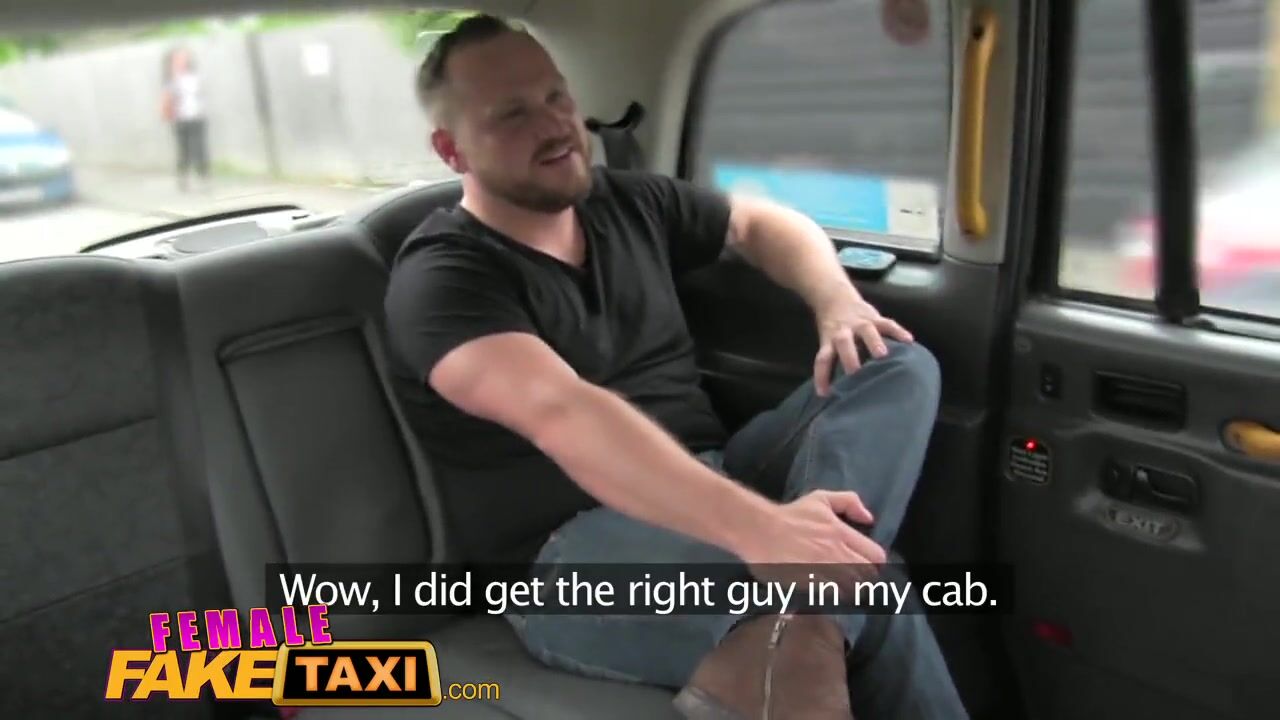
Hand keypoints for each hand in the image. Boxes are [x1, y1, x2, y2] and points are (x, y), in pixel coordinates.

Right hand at [735, 490, 886, 593]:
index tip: (867, 563)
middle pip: (866, 576)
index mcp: (841, 533)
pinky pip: (830, 597)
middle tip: (856, 577)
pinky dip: (832, 597)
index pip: (875, 556)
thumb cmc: (791, 515)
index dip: (874, 561)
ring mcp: (821, 572)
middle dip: (865, 578)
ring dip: (849, 589)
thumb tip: (869, 519)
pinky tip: (826, 592)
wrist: (759, 529)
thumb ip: (849, 502)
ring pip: (850, 589)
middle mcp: (835, 554)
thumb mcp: (821, 498)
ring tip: (841, 586)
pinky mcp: (807, 585)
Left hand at [813, 285, 912, 394]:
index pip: (823, 359)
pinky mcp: (875, 317)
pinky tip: (909, 341)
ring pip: (867, 331)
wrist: (835, 298)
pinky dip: (898, 332)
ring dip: (874, 342)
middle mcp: (843, 331)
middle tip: (855, 373)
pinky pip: (887, 323)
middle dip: (849, 357)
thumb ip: (833, 362)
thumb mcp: (828, 342)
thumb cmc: (834, 330)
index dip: (822, 376)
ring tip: (884, 355)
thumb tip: (830, 393)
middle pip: (844, 343)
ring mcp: (859, 323)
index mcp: (829, 341)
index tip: (824, 394)